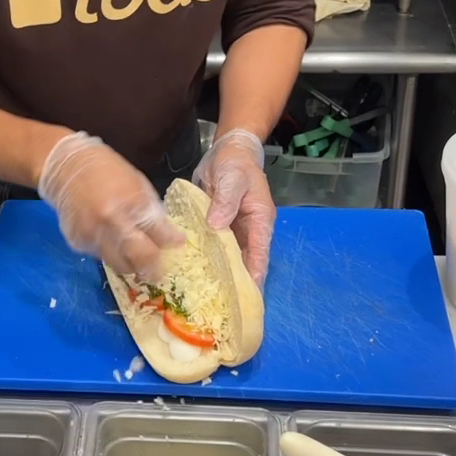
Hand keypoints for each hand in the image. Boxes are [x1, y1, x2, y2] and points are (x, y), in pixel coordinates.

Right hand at [38, 132, 183, 279]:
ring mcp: (92, 234)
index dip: (171, 243)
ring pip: (120, 265)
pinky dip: (109, 253)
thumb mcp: (137, 183)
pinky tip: (109, 239)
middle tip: (158, 270)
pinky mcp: (77, 242)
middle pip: (140, 258)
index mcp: (131, 202)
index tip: (176, 245)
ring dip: (131, 264)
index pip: (159, 234)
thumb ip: (152, 211)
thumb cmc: (106, 170)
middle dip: (153, 268)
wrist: (64, 167)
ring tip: (134, 257)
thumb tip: (170, 237)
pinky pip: (99, 257)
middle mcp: (112, 222)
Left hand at [194, 128, 274, 287]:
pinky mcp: (219, 229)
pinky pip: (216, 248)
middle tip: (224, 304)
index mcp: (260, 220)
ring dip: (222, 274)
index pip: (260, 252)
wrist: (228, 151)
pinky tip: (196, 275)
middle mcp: (250, 230)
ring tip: (209, 297)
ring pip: (230, 258)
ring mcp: (234, 231)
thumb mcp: (231, 178)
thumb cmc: (235, 164)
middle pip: (247, 261)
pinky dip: (209, 261)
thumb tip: (216, 226)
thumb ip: (225, 201)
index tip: (247, 294)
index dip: (254, 274)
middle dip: (237, 282)